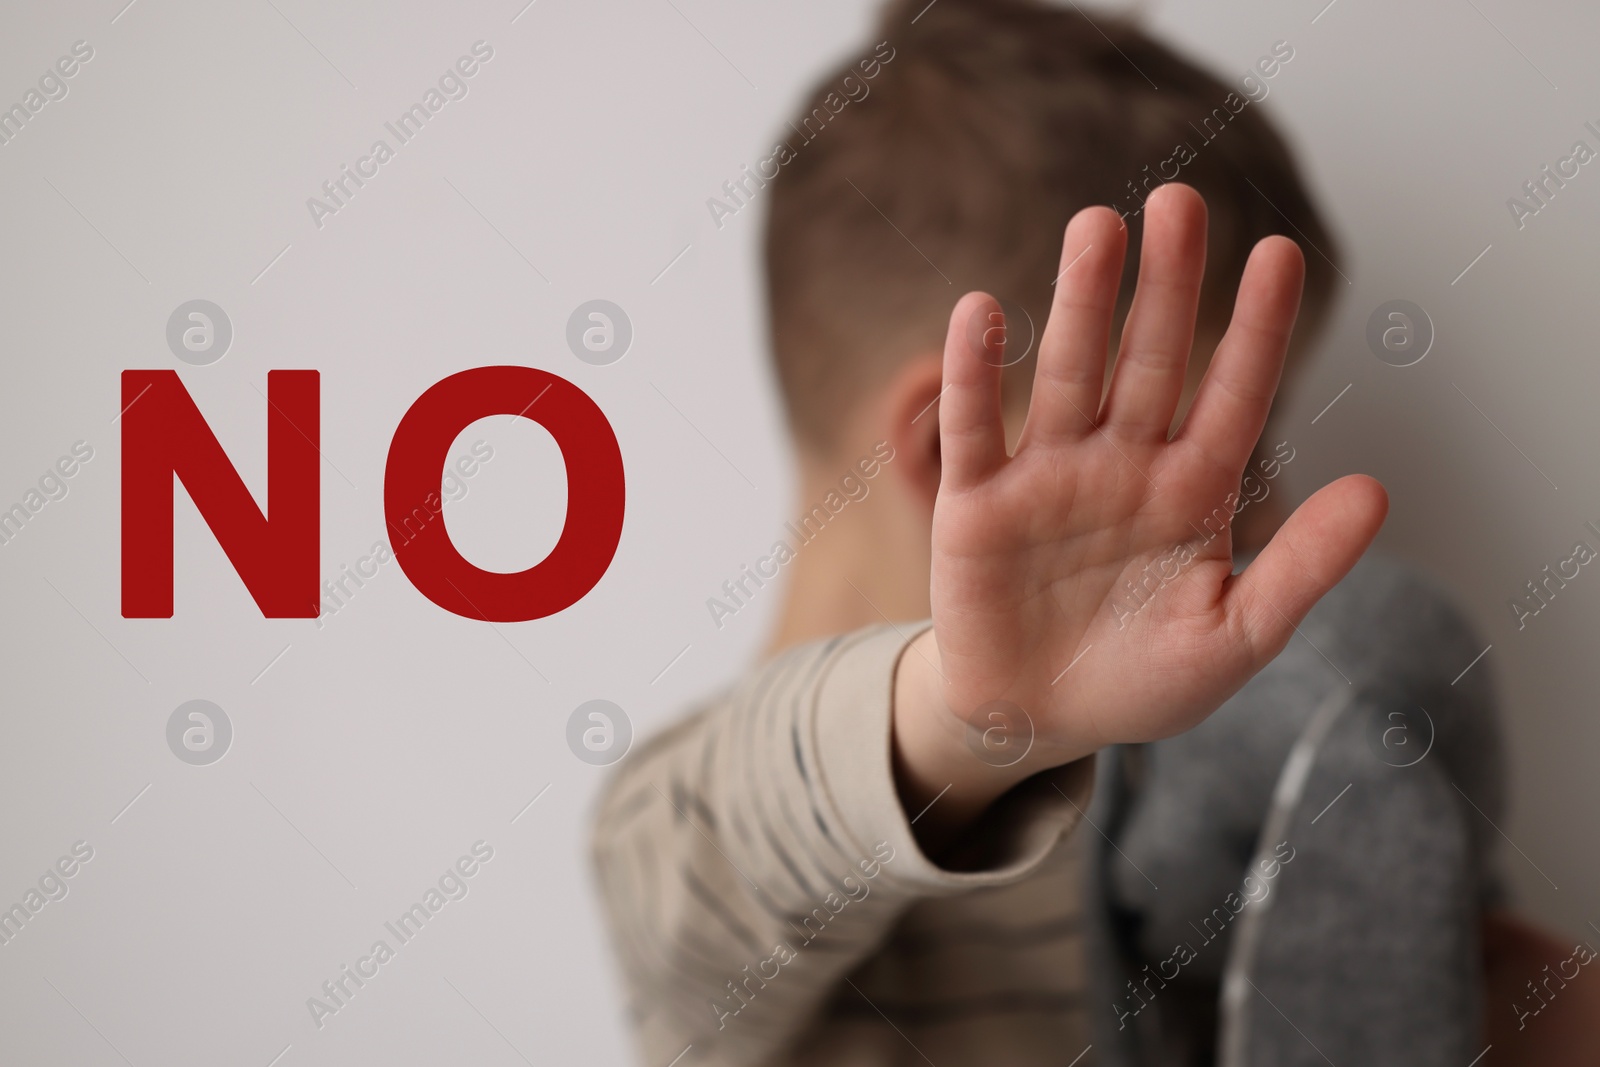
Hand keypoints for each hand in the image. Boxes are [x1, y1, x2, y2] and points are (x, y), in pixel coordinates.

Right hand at [893, 184, 1387, 844]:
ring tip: (1096, 229)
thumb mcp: (1236, 638)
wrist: (1038, 722)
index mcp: (1191, 493)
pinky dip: (974, 377)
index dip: (1255, 331)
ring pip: (1070, 376)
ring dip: (1080, 304)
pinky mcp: (978, 505)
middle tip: (1180, 202)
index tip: (1280, 255)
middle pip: (1150, 363)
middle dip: (1167, 287)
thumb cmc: (1142, 682)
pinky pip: (976, 431)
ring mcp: (1048, 478)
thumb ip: (1301, 569)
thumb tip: (1377, 489)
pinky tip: (981, 313)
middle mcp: (1123, 467)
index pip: (1234, 398)